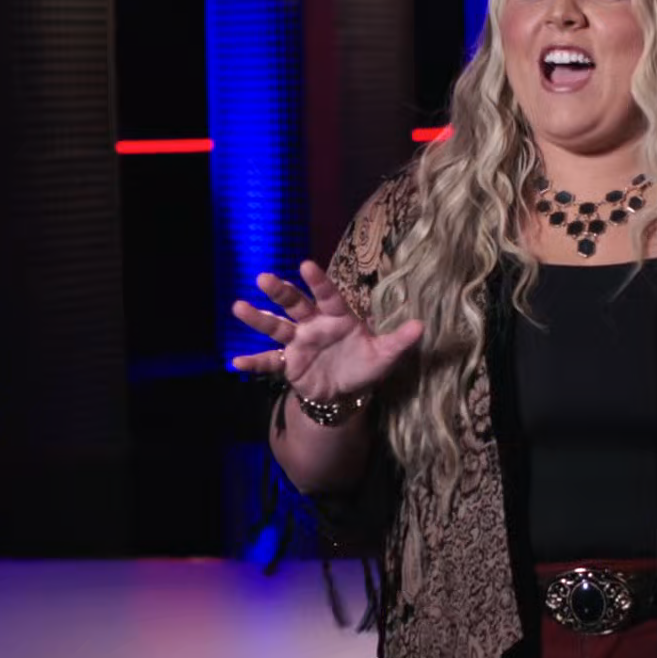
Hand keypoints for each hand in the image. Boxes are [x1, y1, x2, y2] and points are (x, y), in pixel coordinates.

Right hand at [229, 260, 424, 402]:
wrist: (345, 392)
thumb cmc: (364, 365)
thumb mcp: (384, 356)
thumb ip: (399, 340)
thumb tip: (421, 326)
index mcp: (337, 316)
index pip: (327, 295)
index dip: (317, 281)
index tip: (305, 265)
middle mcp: (314, 324)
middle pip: (295, 304)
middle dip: (280, 291)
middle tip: (263, 277)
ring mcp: (298, 342)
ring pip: (276, 326)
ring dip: (258, 318)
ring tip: (238, 307)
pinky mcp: (289, 364)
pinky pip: (269, 362)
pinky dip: (253, 363)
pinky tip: (235, 363)